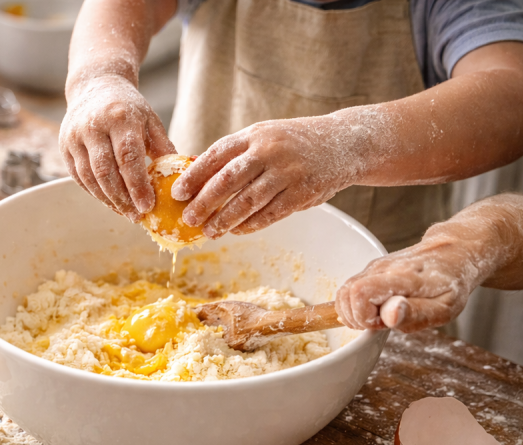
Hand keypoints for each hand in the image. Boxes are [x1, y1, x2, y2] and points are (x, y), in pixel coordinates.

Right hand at [60, 73, 176, 220]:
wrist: (95, 86)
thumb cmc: (128, 107)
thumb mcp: (150, 120)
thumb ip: (163, 147)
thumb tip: (180, 178)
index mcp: (119, 117)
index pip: (127, 157)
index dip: (137, 185)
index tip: (147, 206)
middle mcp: (93, 126)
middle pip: (105, 171)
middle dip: (122, 198)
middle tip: (136, 216)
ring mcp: (74, 137)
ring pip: (89, 177)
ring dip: (108, 200)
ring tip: (125, 213)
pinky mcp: (65, 147)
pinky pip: (79, 177)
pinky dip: (95, 193)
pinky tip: (111, 202)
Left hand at [170, 115, 363, 237]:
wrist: (345, 143)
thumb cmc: (294, 143)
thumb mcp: (265, 137)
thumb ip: (237, 155)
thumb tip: (198, 180)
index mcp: (255, 135)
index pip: (216, 156)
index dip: (194, 176)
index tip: (177, 193)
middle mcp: (269, 151)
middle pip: (227, 181)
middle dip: (204, 203)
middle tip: (188, 219)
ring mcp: (287, 172)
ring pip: (247, 202)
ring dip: (225, 220)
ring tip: (210, 232)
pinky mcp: (302, 193)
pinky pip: (269, 214)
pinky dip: (250, 225)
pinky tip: (237, 231)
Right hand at [335, 236, 486, 332]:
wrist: (455, 253)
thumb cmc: (452, 284)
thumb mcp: (445, 308)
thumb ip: (416, 314)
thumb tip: (390, 316)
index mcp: (402, 277)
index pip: (359, 294)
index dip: (363, 317)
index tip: (383, 324)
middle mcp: (382, 268)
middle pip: (344, 295)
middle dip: (356, 317)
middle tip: (381, 322)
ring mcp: (374, 266)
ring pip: (343, 292)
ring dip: (354, 313)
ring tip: (380, 317)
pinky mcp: (370, 269)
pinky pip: (348, 290)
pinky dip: (355, 305)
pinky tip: (377, 309)